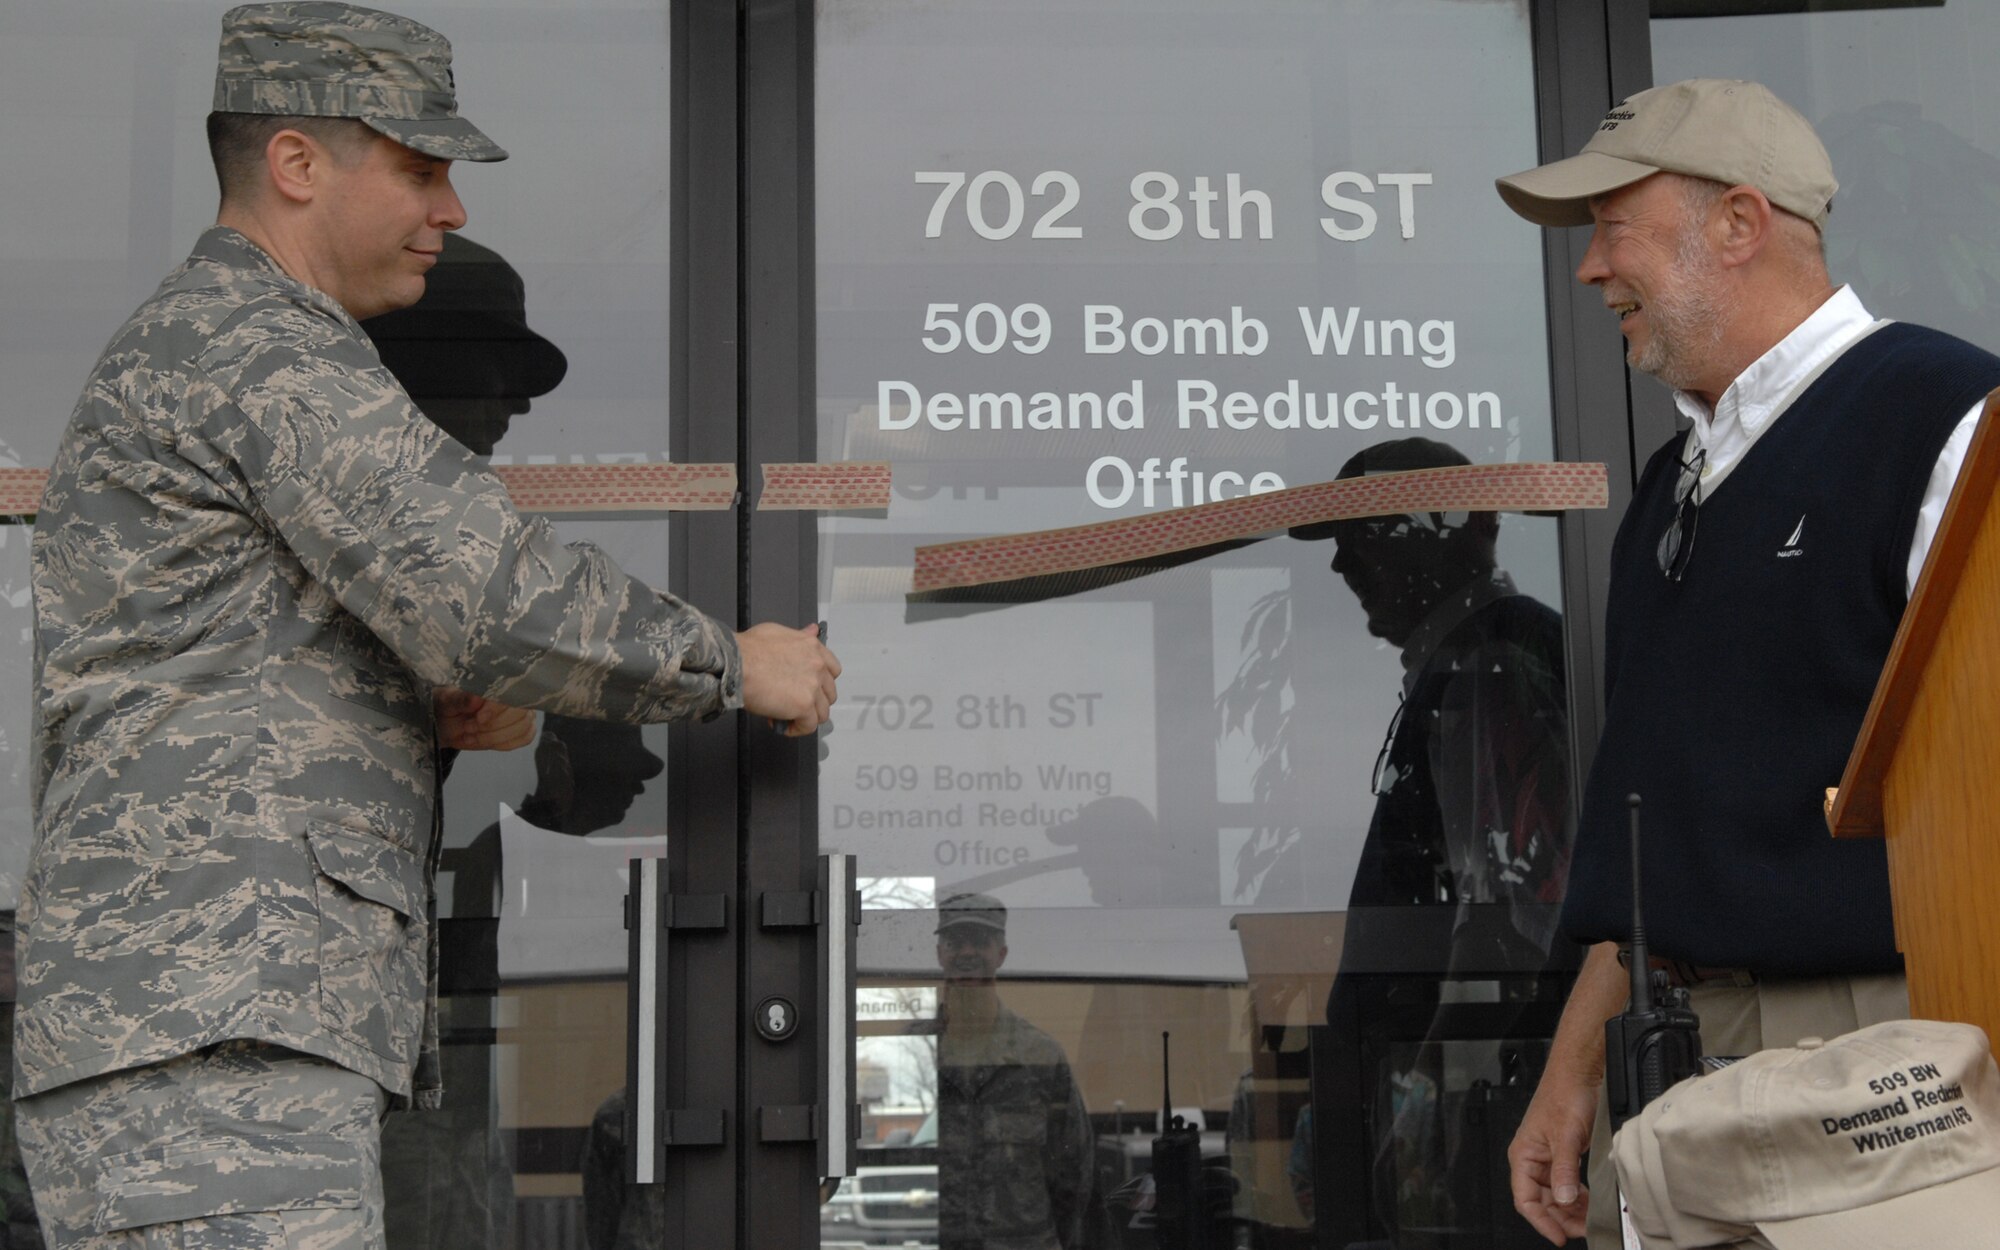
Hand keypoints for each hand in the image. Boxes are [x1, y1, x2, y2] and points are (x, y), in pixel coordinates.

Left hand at [434, 689, 536, 751]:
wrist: (447, 722)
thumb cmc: (449, 706)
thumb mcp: (447, 701)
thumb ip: (460, 699)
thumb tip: (476, 699)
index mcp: (498, 680)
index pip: (511, 692)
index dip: (497, 709)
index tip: (479, 718)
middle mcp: (515, 693)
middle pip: (521, 713)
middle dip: (493, 726)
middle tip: (468, 727)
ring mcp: (522, 711)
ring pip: (522, 728)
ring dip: (494, 737)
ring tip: (471, 734)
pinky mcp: (523, 728)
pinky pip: (525, 738)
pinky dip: (502, 743)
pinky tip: (484, 740)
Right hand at [736, 622, 840, 736]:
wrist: (736, 664)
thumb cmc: (748, 649)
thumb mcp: (777, 632)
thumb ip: (799, 636)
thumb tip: (812, 630)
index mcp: (812, 647)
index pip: (832, 669)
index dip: (821, 682)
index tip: (809, 688)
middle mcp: (817, 666)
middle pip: (829, 693)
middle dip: (814, 701)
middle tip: (795, 703)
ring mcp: (812, 687)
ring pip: (822, 712)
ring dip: (806, 717)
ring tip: (788, 717)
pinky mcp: (803, 706)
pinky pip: (809, 726)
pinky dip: (797, 729)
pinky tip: (783, 726)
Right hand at [1508, 1063, 1598, 1244]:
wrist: (1580, 1073)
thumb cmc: (1564, 1093)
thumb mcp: (1565, 1136)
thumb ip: (1564, 1170)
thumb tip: (1564, 1201)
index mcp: (1523, 1155)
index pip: (1525, 1199)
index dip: (1541, 1221)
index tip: (1559, 1236)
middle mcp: (1533, 1158)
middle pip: (1541, 1201)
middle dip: (1560, 1218)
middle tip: (1581, 1230)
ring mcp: (1548, 1157)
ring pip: (1556, 1195)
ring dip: (1570, 1209)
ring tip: (1588, 1218)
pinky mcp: (1563, 1154)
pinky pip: (1567, 1183)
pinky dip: (1577, 1196)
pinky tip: (1589, 1200)